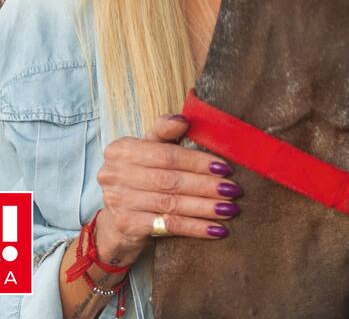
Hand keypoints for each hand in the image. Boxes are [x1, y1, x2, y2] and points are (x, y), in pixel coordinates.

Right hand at [94, 113, 241, 265]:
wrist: (117, 222)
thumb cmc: (141, 178)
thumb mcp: (148, 150)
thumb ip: (164, 132)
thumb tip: (184, 119)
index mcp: (122, 149)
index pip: (166, 155)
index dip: (198, 161)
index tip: (224, 167)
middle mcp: (115, 173)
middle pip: (170, 180)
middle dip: (206, 185)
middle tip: (233, 190)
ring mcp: (118, 201)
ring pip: (171, 204)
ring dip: (205, 207)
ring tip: (230, 208)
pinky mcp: (127, 225)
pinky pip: (168, 226)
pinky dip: (195, 228)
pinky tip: (216, 229)